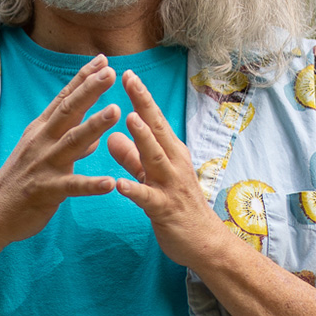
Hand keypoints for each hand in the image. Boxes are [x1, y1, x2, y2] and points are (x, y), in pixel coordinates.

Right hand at [0, 54, 121, 243]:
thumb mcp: (43, 154)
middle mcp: (42, 142)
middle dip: (90, 91)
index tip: (102, 60)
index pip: (64, 99)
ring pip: (72, 142)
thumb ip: (69, 142)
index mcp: (42, 130)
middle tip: (110, 73)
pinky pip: (72, 187)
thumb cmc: (21, 180)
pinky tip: (110, 183)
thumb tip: (95, 135)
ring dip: (94, 126)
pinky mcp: (46, 190)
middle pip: (68, 111)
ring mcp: (44, 165)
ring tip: (116, 111)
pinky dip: (91, 185)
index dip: (83, 78)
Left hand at [107, 70, 242, 269]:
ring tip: (128, 120)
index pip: (153, 119)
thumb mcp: (152, 176)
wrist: (205, 243)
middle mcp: (173, 164)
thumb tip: (111, 136)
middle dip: (143, 103)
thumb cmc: (177, 206)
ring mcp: (171, 186)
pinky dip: (134, 190)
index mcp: (170, 153)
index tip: (126, 72)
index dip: (140, 96)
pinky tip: (119, 184)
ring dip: (143, 139)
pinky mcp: (165, 210)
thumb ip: (131, 157)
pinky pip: (148, 199)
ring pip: (155, 158)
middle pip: (157, 129)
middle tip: (128, 78)